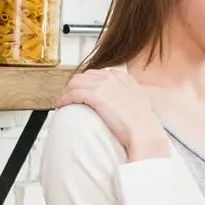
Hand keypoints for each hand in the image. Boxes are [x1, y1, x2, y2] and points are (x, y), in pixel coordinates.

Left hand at [53, 68, 168, 159]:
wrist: (143, 131)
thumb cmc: (141, 123)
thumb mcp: (136, 102)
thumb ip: (124, 96)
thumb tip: (114, 102)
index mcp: (123, 77)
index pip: (97, 74)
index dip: (85, 82)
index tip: (79, 91)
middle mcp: (113, 77)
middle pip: (84, 76)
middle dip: (73, 86)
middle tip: (67, 97)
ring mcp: (104, 84)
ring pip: (75, 82)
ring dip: (66, 92)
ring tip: (61, 102)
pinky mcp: (96, 95)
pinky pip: (73, 93)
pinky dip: (65, 98)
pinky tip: (62, 105)